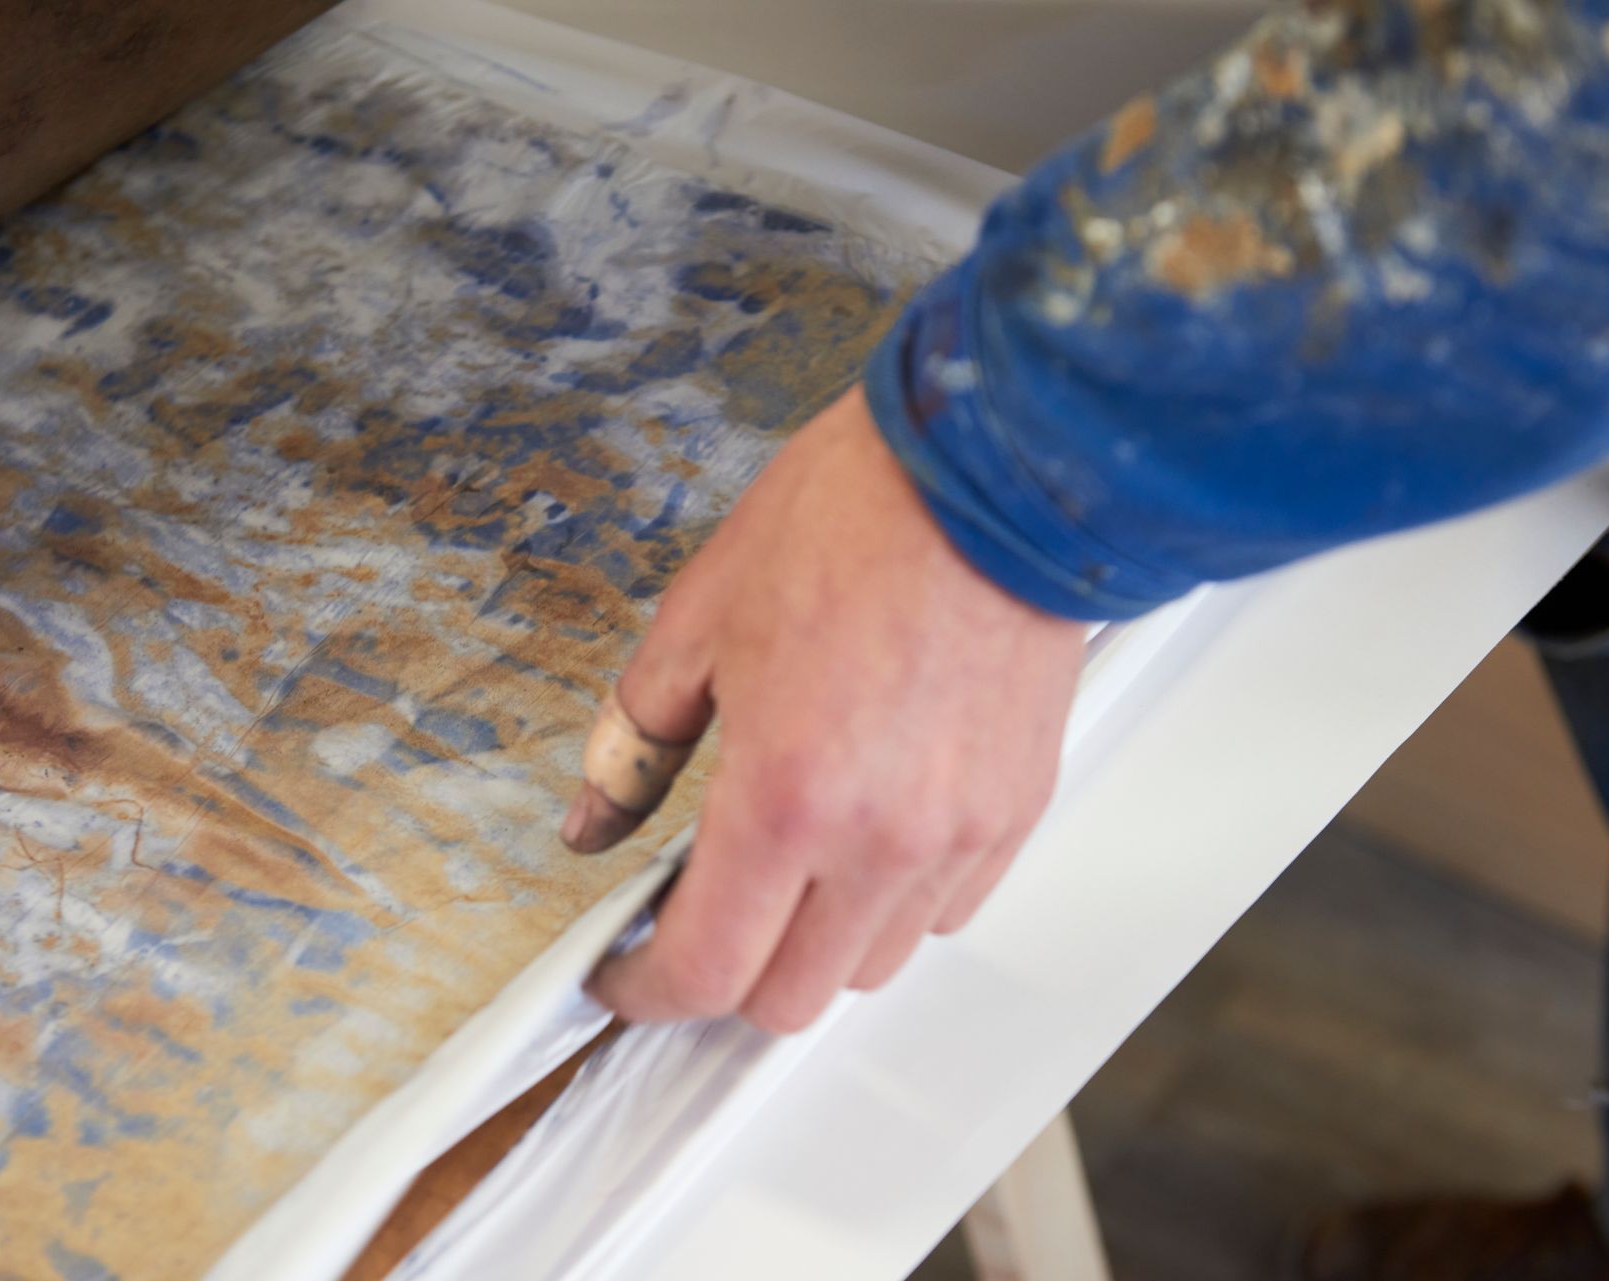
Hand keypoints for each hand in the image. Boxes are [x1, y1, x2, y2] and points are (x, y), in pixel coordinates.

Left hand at [561, 386, 1085, 1031]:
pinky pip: (944, 913)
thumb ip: (634, 741)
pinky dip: (891, 903)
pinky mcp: (1016, 813)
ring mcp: (958, 836)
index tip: (623, 975)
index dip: (646, 992)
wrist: (990, 467)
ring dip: (813, 942)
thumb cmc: (851, 519)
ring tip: (788, 863)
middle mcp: (880, 841)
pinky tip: (864, 833)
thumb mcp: (699, 618)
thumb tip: (592, 820)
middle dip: (727, 974)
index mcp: (784, 795)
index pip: (706, 968)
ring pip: (870, 967)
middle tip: (697, 912)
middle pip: (789, 1000)